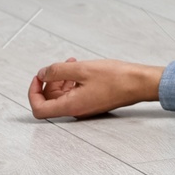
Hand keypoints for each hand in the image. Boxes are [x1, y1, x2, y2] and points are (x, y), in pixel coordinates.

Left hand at [27, 57, 163, 118]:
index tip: (39, 78)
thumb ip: (58, 71)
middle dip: (50, 82)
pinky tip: (81, 69)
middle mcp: (76, 110)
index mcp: (70, 106)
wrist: (140, 83)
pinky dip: (73, 82)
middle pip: (51, 101)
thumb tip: (43, 73)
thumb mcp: (82, 69)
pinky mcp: (94, 102)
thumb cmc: (117, 78)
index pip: (39, 108)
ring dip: (62, 80)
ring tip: (71, 63)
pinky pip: (76, 94)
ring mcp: (85, 107)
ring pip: (63, 96)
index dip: (34, 92)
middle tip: (57, 67)